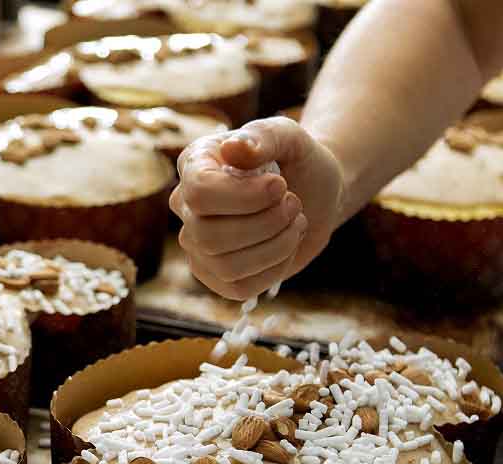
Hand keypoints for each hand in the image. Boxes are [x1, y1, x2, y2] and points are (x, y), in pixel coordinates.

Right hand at [170, 116, 346, 299]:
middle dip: (265, 224)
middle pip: (208, 236)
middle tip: (294, 204)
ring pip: (225, 265)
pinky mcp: (217, 276)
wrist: (316, 193)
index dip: (244, 197)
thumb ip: (264, 136)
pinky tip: (287, 245)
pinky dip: (274, 269)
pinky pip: (239, 287)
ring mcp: (198, 245)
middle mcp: (186, 207)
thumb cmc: (297, 160)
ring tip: (296, 222)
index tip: (280, 186)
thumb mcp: (289, 136)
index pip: (199, 193)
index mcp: (194, 165)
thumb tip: (234, 148)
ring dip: (276, 246)